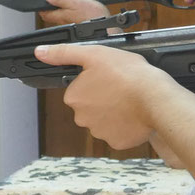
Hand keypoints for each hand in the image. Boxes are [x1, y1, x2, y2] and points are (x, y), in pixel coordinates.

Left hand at [37, 43, 180, 148]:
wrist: (155, 98)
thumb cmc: (127, 74)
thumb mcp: (93, 54)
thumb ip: (64, 53)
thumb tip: (39, 52)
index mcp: (74, 97)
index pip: (79, 90)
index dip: (94, 83)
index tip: (108, 77)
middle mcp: (82, 118)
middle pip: (90, 107)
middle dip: (102, 99)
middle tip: (120, 88)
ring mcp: (99, 132)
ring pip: (104, 121)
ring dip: (114, 113)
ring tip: (129, 100)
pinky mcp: (117, 142)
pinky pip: (119, 134)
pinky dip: (126, 126)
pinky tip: (134, 114)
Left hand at [38, 0, 112, 25]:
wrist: (108, 29)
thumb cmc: (93, 17)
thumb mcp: (75, 2)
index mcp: (59, 16)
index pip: (43, 12)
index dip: (41, 5)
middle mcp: (63, 23)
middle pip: (51, 15)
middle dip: (51, 8)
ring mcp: (70, 26)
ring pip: (61, 17)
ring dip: (62, 11)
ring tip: (66, 3)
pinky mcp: (79, 28)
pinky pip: (71, 20)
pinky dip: (72, 14)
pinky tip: (77, 12)